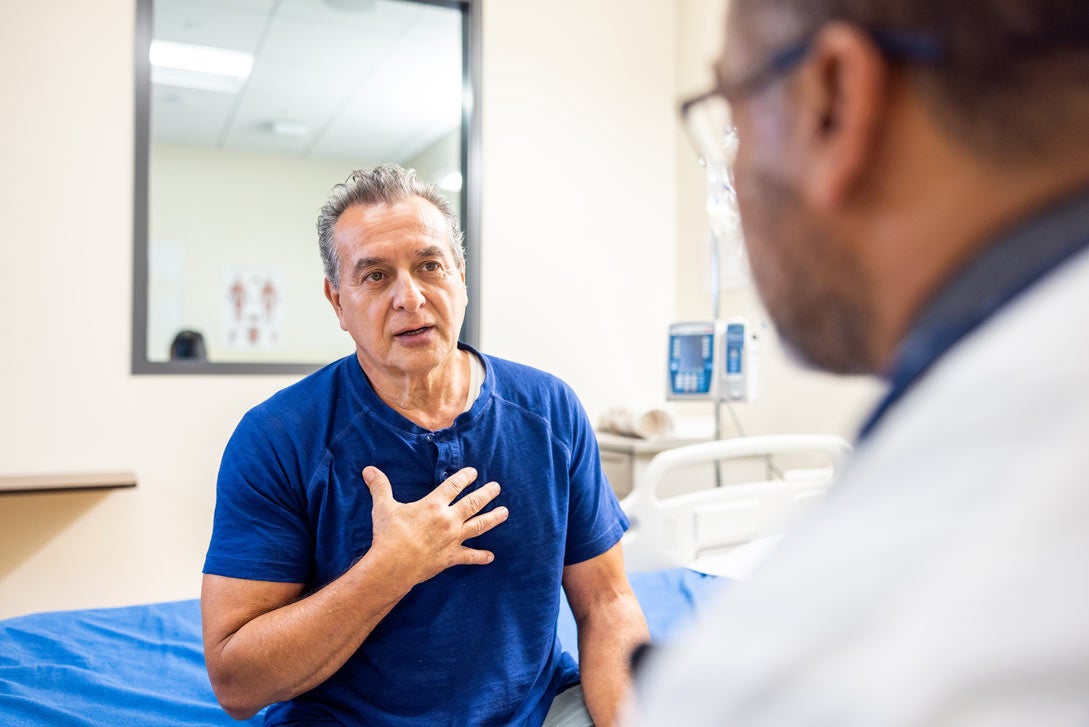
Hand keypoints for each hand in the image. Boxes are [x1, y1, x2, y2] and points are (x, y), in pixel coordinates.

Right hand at [362, 466, 507, 586]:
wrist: (393, 565)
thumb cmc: (389, 535)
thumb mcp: (383, 507)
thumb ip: (380, 487)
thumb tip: (368, 470)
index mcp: (434, 505)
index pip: (454, 485)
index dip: (465, 477)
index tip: (474, 472)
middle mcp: (448, 519)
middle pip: (473, 503)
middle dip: (486, 493)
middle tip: (497, 487)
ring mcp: (453, 539)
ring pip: (479, 526)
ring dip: (493, 518)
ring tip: (505, 512)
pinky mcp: (451, 557)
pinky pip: (470, 557)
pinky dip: (481, 557)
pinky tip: (491, 557)